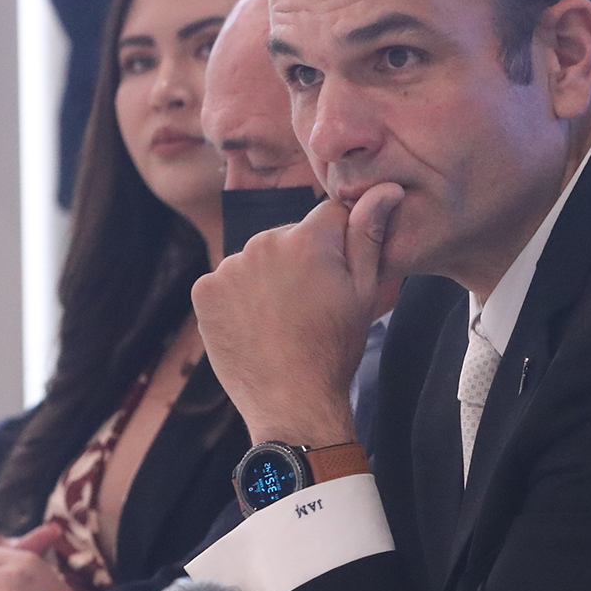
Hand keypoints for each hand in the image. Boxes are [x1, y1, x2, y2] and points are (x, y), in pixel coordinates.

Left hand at [193, 188, 401, 447]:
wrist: (291, 402)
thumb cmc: (335, 349)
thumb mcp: (366, 291)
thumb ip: (369, 234)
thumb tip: (385, 188)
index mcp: (308, 239)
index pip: (328, 215)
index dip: (339, 244)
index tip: (337, 279)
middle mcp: (263, 242)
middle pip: (289, 237)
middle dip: (300, 260)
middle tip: (309, 307)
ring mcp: (228, 266)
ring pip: (257, 260)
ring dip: (268, 279)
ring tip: (281, 320)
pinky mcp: (204, 290)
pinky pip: (227, 281)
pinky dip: (239, 298)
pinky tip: (256, 325)